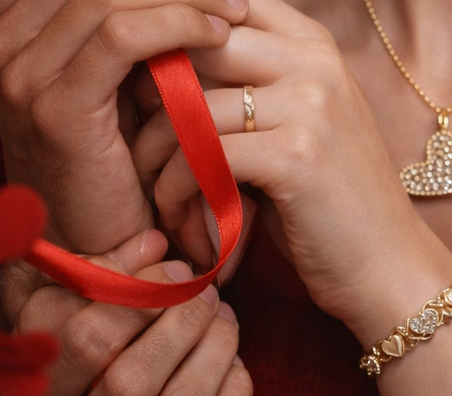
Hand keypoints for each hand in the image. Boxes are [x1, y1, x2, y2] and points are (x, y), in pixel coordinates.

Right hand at [0, 0, 247, 254]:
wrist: (101, 234)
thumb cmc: (129, 134)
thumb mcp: (130, 50)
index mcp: (20, 3)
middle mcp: (4, 28)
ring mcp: (20, 69)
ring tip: (237, 0)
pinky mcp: (54, 109)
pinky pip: (123, 34)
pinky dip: (182, 20)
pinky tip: (222, 31)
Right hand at [12, 230, 251, 395]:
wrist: (126, 391)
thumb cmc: (91, 351)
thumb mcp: (72, 315)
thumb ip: (106, 277)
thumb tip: (155, 242)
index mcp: (47, 385)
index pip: (86, 339)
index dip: (140, 295)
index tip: (175, 267)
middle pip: (132, 378)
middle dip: (182, 321)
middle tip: (205, 290)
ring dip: (214, 343)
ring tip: (222, 316)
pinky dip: (232, 376)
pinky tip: (227, 356)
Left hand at [134, 0, 451, 337]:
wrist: (388, 263)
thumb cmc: (326, 192)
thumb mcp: (297, 115)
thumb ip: (248, 73)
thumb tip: (155, 49)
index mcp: (313, 39)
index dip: (173, 18)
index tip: (145, 71)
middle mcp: (315, 58)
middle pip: (197, 39)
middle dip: (151, 90)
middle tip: (139, 137)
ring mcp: (311, 101)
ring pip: (191, 103)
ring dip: (155, 155)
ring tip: (158, 191)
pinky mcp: (298, 154)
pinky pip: (202, 156)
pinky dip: (177, 192)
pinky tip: (185, 220)